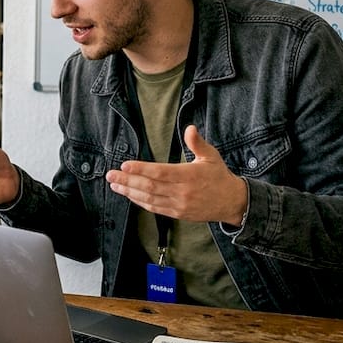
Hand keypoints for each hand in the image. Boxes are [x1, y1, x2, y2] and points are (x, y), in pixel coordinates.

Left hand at [105, 125, 247, 225]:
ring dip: (129, 192)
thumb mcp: (211, 156)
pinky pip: (154, 208)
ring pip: (149, 199)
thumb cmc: (219, 176)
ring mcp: (178, 204)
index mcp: (189, 175)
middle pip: (149, 186)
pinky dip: (139, 201)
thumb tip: (190, 128)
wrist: (231, 202)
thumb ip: (198, 143)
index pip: (160, 172)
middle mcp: (182, 192)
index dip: (141, 169)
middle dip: (128, 180)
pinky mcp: (177, 213)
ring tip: (114, 184)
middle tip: (111, 174)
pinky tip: (129, 195)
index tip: (125, 165)